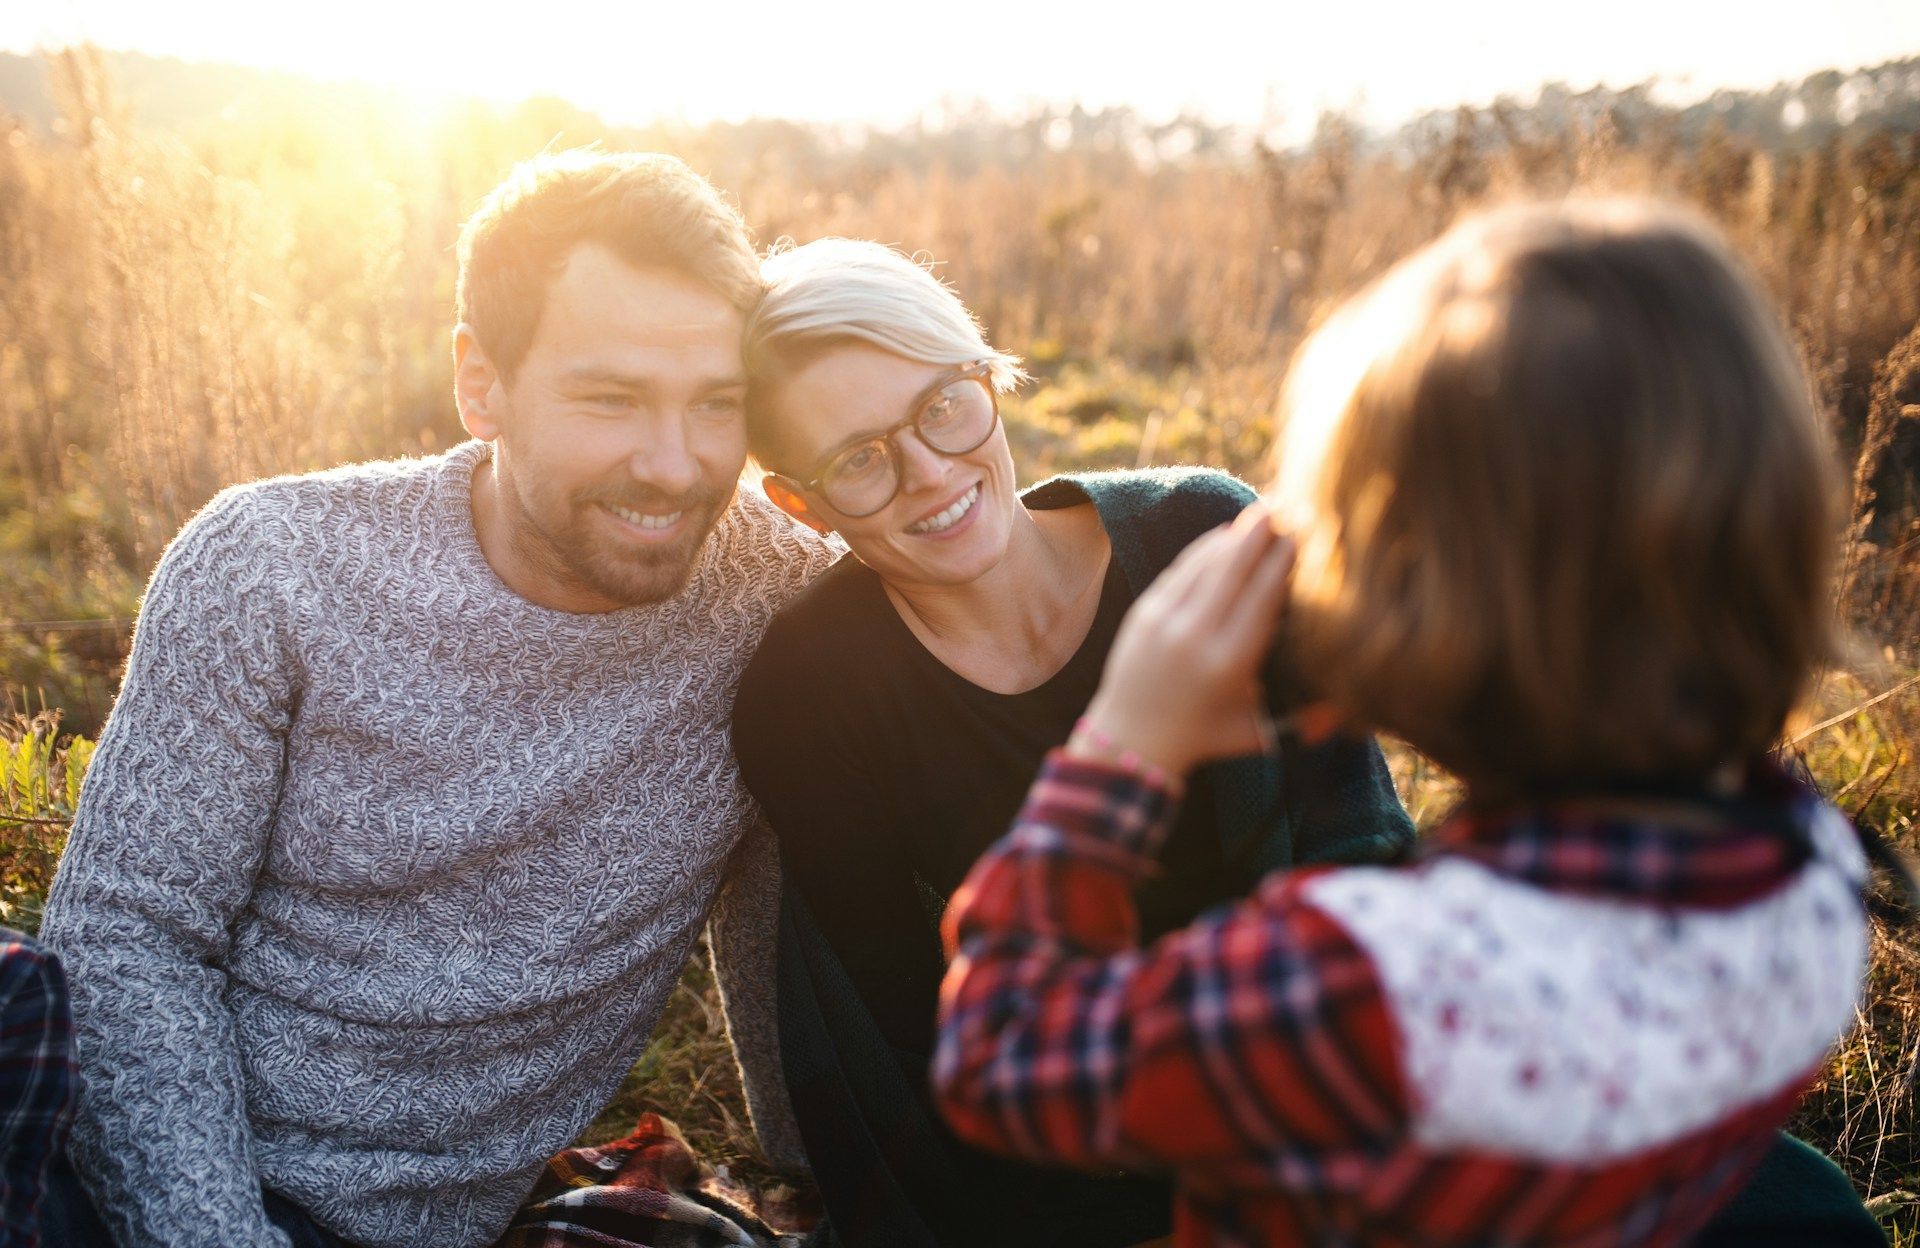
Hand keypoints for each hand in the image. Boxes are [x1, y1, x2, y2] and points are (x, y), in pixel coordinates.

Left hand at [1075, 506, 1293, 778]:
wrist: (1131, 739)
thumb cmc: (1205, 737)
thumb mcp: (1255, 736)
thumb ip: (1300, 725)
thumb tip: (1340, 714)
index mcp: (1229, 664)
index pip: (1261, 599)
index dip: (1281, 564)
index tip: (1301, 537)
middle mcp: (1195, 636)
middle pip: (1233, 571)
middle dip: (1260, 536)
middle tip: (1285, 506)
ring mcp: (1165, 621)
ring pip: (1205, 564)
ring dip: (1234, 536)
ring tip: (1261, 513)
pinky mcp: (1145, 613)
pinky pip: (1180, 571)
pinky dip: (1204, 550)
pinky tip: (1225, 535)